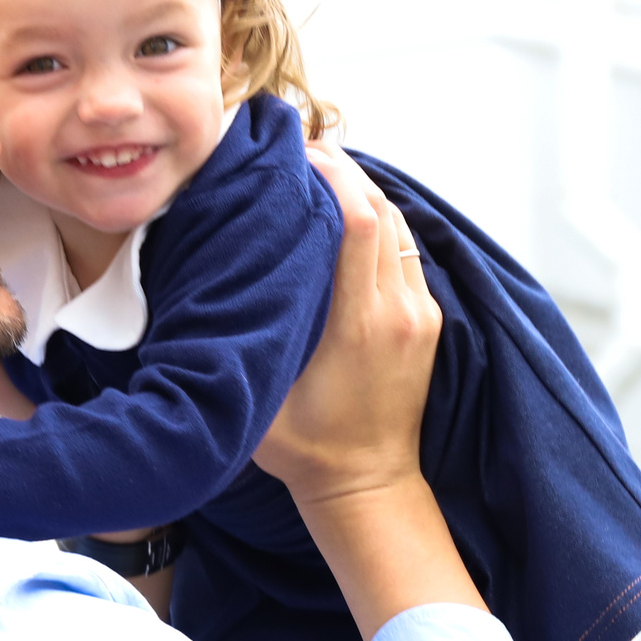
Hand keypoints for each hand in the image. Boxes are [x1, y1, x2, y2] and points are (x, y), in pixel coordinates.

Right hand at [253, 145, 441, 506]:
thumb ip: (245, 340)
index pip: (359, 222)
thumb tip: (212, 285)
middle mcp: (400, 312)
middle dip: (345, 173)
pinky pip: (406, 252)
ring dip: (364, 195)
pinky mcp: (428, 321)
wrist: (368, 486)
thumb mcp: (258, 394)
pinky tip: (345, 220)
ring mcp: (420, 315)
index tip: (300, 154)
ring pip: (399, 227)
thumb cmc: (305, 449)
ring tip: (320, 178)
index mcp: (361, 324)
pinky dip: (379, 224)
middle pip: (382, 210)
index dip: (334, 176)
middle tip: (302, 153)